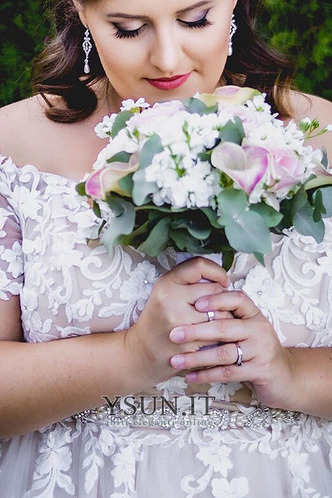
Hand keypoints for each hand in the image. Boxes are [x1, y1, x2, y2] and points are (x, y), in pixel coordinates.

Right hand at [125, 257, 229, 387]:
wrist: (143, 350)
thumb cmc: (160, 318)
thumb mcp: (166, 292)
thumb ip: (189, 281)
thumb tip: (221, 277)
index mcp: (166, 283)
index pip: (199, 265)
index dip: (217, 271)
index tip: (222, 282)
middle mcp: (171, 299)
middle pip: (215, 290)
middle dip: (223, 298)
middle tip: (219, 305)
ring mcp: (180, 322)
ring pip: (222, 313)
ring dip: (227, 317)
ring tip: (220, 320)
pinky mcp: (188, 342)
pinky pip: (218, 334)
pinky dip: (222, 335)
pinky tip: (216, 335)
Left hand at [169, 290, 293, 408]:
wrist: (286, 376)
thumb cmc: (257, 349)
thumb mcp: (246, 329)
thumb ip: (227, 319)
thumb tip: (192, 306)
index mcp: (254, 315)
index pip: (237, 299)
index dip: (216, 299)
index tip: (195, 303)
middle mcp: (259, 329)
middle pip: (224, 327)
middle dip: (196, 331)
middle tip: (174, 334)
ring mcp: (261, 350)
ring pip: (224, 353)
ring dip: (197, 357)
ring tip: (176, 360)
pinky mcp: (260, 371)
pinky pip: (228, 373)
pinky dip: (207, 375)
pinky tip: (191, 376)